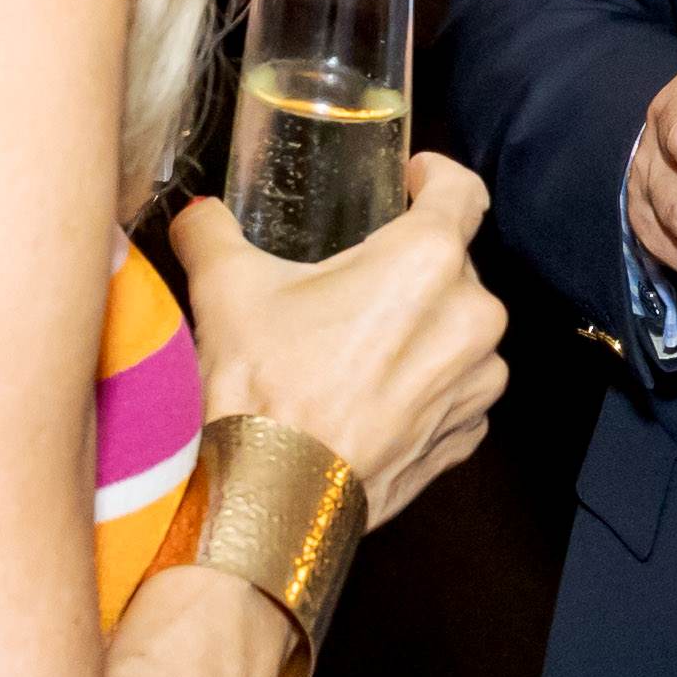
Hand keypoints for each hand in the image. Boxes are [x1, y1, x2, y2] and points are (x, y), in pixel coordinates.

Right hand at [175, 154, 508, 517]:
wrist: (272, 498)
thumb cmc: (260, 386)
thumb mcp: (225, 287)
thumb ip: (212, 231)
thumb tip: (199, 215)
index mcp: (428, 261)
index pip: (461, 191)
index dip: (435, 177)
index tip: (411, 181)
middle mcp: (473, 317)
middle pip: (454, 265)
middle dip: (410, 266)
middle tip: (354, 280)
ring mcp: (477, 383)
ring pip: (460, 331)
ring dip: (422, 328)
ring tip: (359, 344)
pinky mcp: (466, 435)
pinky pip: (457, 390)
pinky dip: (425, 385)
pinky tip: (371, 392)